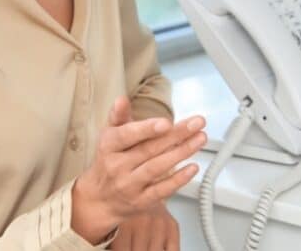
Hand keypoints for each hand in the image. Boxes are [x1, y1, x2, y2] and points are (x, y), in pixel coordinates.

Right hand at [71, 97, 205, 242]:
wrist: (100, 199)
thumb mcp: (110, 136)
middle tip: (197, 123)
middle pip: (149, 149)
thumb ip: (119, 117)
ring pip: (156, 168)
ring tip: (200, 139)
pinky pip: (161, 190)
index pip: (126, 136)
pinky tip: (193, 167)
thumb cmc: (110, 160)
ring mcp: (129, 185)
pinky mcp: (141, 201)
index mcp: (109, 146)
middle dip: (176, 135)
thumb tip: (121, 100)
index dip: (146, 129)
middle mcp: (117, 166)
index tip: (166, 122)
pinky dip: (178, 179)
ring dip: (181, 152)